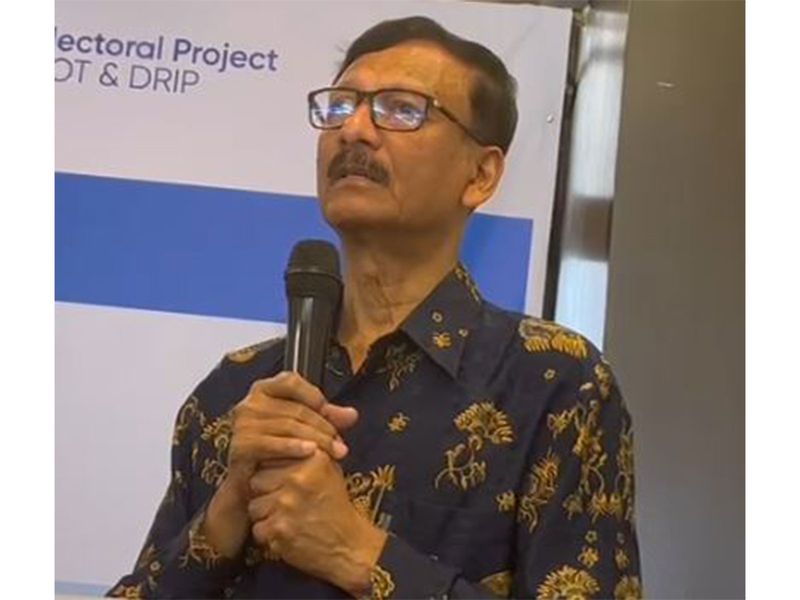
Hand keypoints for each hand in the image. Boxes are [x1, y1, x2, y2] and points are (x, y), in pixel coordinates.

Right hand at [205, 371, 358, 557]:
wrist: (253, 484)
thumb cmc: (280, 451)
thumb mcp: (305, 429)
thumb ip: (327, 418)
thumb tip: (352, 414)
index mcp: (263, 390)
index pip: (290, 381)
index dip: (312, 394)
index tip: (327, 410)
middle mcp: (250, 403)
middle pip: (296, 409)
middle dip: (324, 427)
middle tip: (341, 444)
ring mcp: (243, 424)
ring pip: (289, 426)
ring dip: (316, 439)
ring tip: (335, 452)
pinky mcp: (241, 445)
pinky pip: (273, 443)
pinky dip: (294, 447)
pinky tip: (311, 453)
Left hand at [248, 450, 387, 595]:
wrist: (349, 545)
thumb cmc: (336, 506)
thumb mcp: (329, 470)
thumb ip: (305, 452)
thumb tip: (277, 439)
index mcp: (311, 459)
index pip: (270, 458)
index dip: (274, 474)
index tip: (285, 485)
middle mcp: (298, 478)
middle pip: (256, 481)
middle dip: (266, 494)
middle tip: (285, 504)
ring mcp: (287, 504)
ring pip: (254, 506)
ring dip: (266, 516)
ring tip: (287, 519)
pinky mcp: (279, 529)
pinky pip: (258, 529)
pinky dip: (269, 535)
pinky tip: (287, 534)